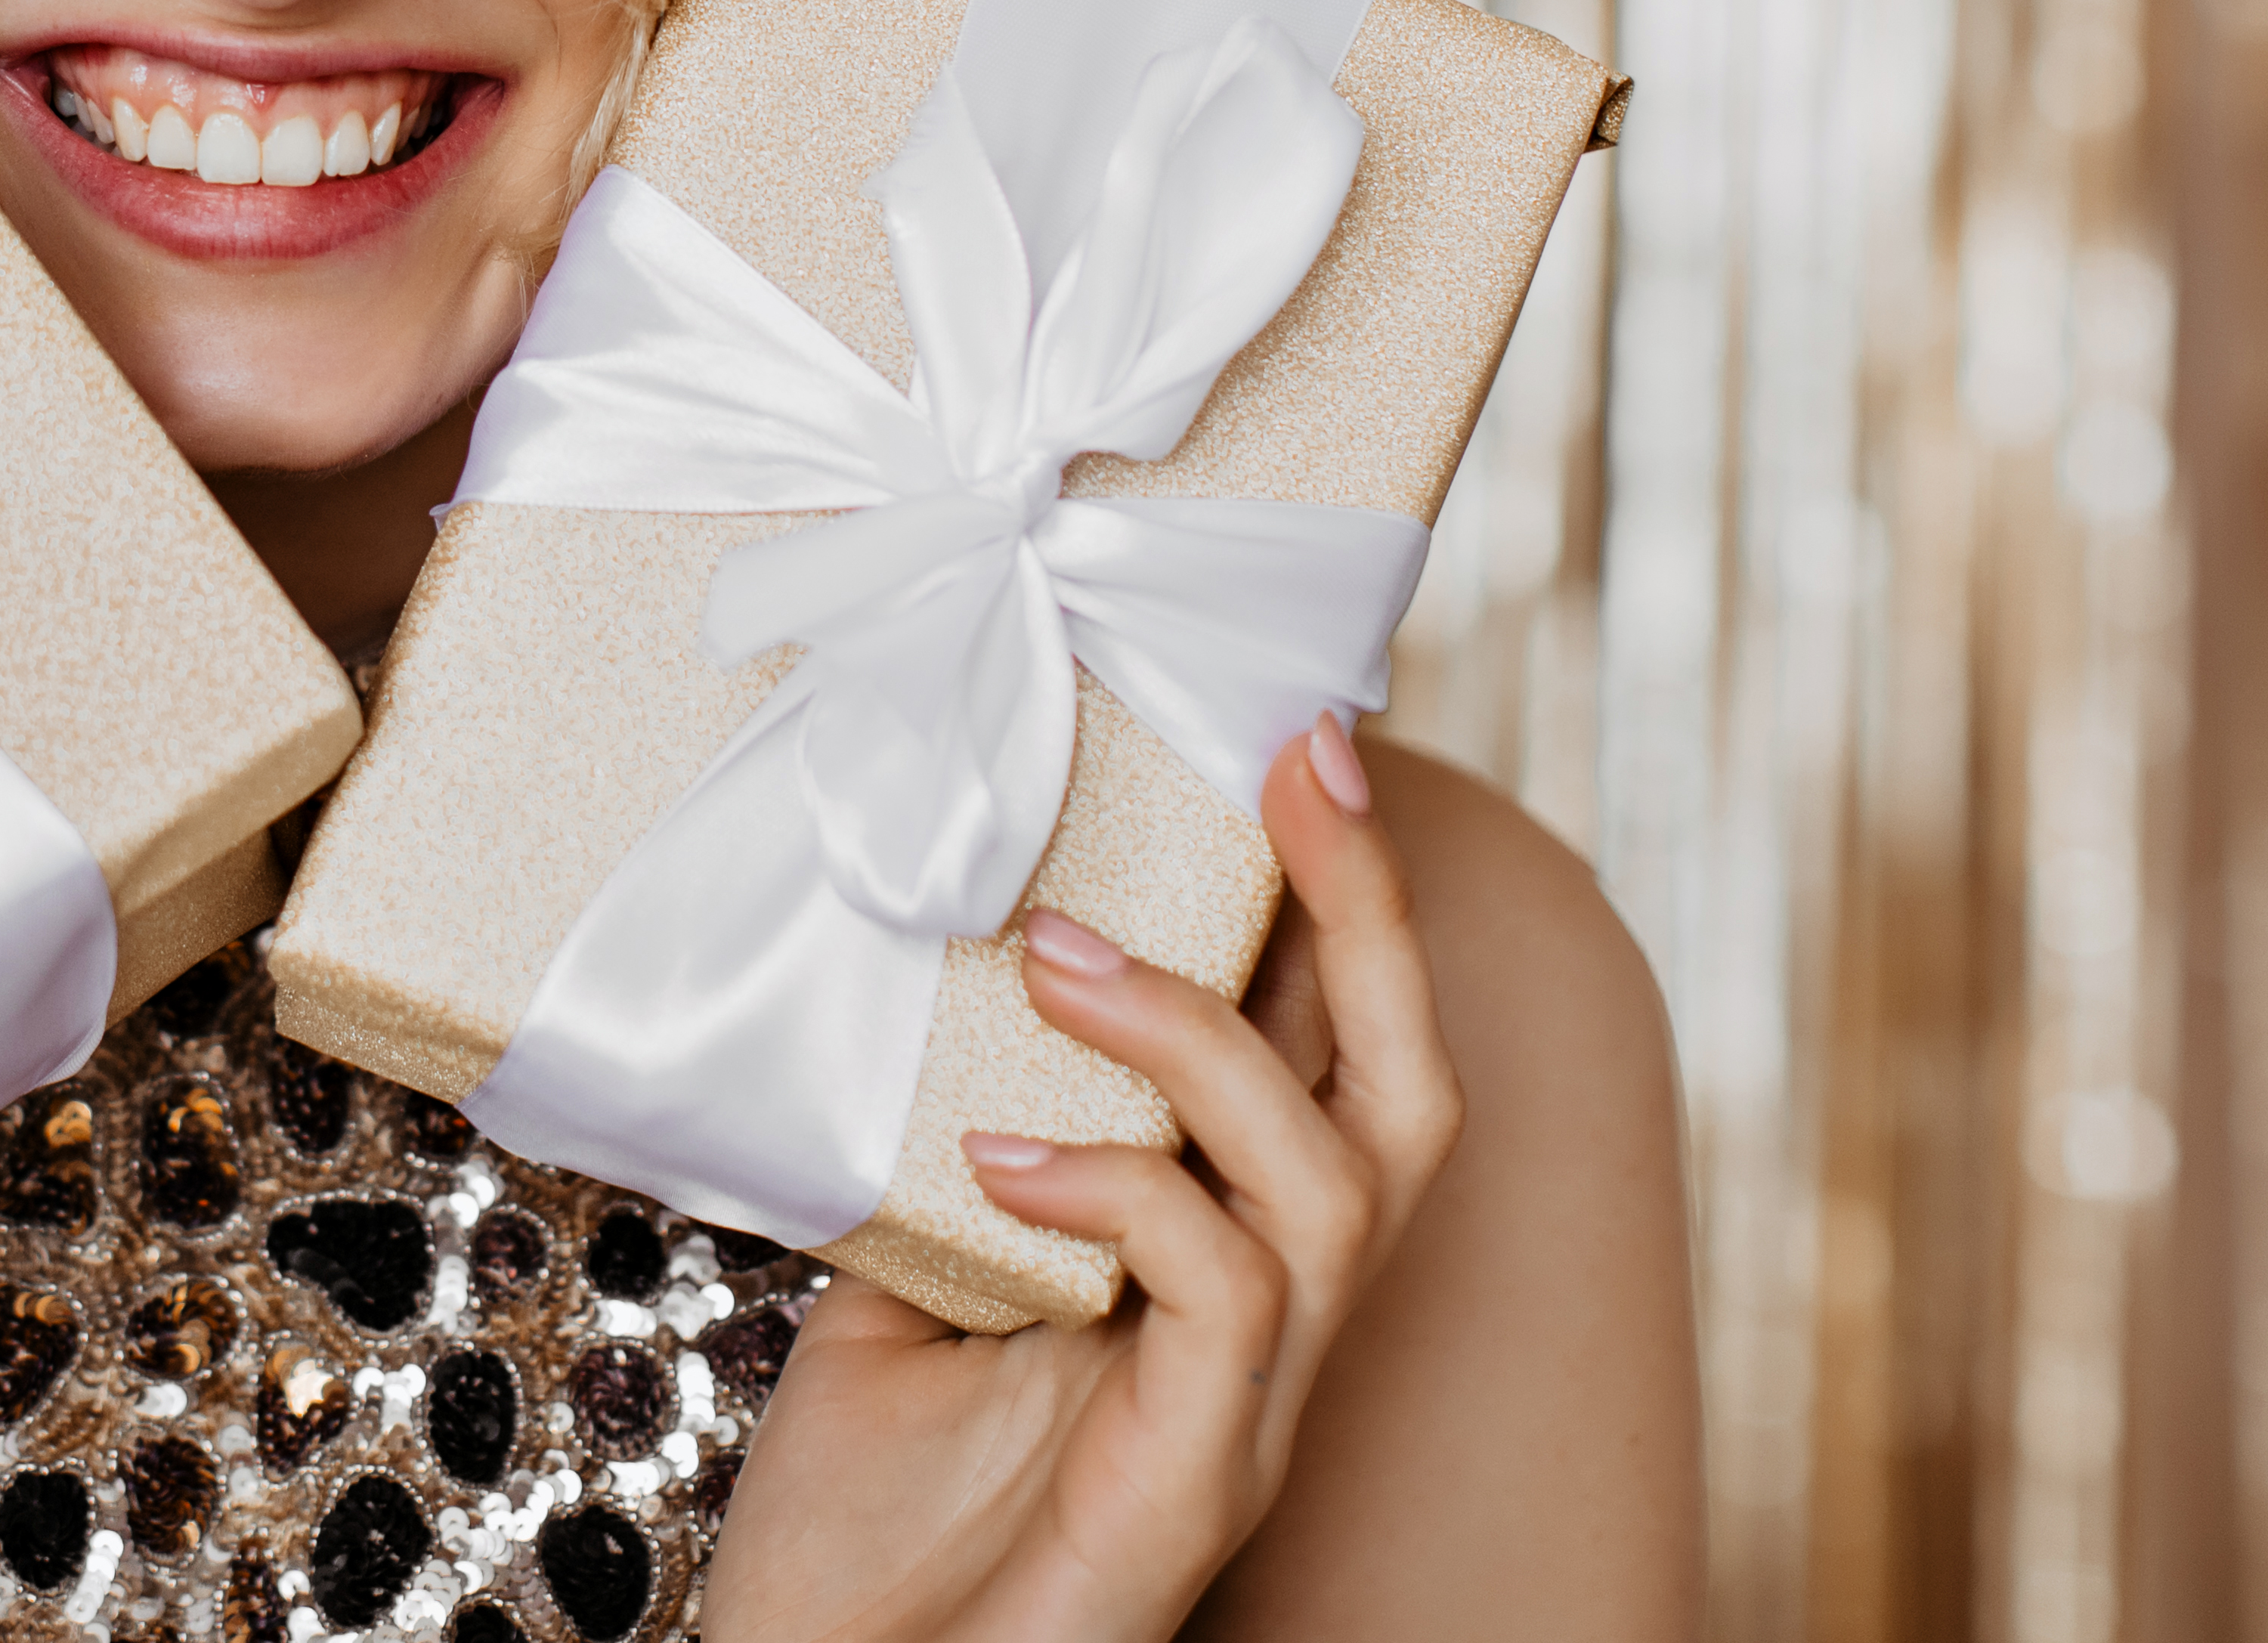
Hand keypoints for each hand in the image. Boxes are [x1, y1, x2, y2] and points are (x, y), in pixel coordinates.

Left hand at [700, 712, 1461, 1641]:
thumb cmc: (862, 1528)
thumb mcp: (895, 1286)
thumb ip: (931, 1148)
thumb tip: (899, 977)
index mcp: (1212, 1276)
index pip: (1327, 1064)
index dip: (1341, 907)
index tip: (1298, 739)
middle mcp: (1269, 1339)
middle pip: (1406, 1100)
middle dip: (1375, 916)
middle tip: (1302, 760)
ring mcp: (1248, 1414)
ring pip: (1332, 1184)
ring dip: (1200, 1040)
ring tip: (1061, 956)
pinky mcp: (1199, 1487)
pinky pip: (1225, 1301)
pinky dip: (1126, 1194)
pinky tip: (1000, 1163)